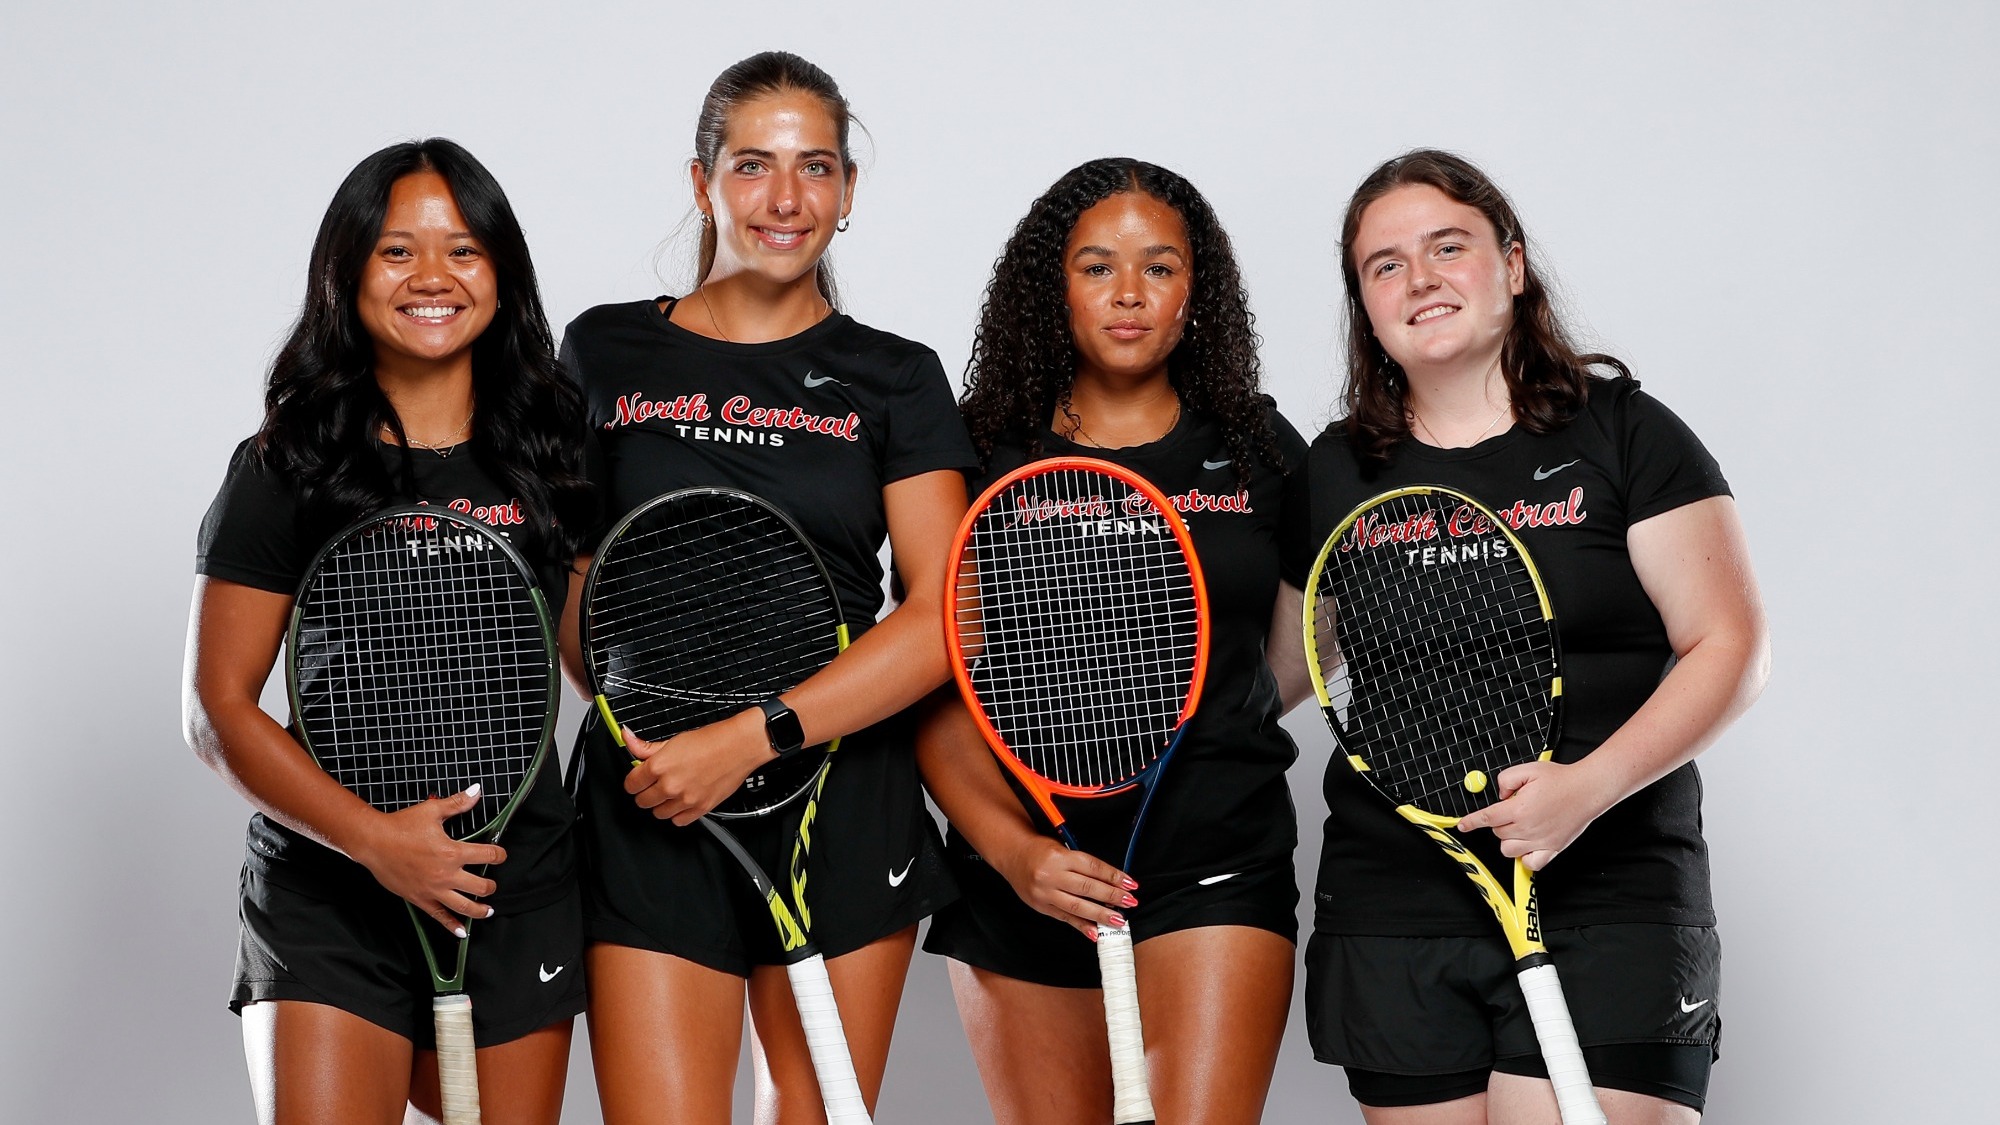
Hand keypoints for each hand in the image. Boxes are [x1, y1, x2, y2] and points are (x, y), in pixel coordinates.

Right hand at [351, 785, 505, 935]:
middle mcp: (445, 874)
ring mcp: (433, 889)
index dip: (499, 855)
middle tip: (491, 883)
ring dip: (480, 910)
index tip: (500, 855)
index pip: (488, 856)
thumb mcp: (432, 810)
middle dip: (491, 885)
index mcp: (452, 852)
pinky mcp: (420, 899)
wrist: (373, 841)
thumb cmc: (401, 826)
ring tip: (488, 910)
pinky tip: (461, 932)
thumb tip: (476, 792)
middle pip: (481, 887)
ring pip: (464, 907)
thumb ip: (457, 803)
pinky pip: (439, 916)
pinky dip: (452, 926)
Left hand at [622, 710, 772, 825]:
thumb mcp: (674, 740)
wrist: (739, 746)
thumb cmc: (711, 740)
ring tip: (670, 792)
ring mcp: (685, 799)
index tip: (639, 778)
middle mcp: (670, 785)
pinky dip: (678, 814)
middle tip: (655, 784)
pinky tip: (682, 801)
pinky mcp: (700, 808)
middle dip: (645, 793)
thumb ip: (646, 747)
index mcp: (659, 766)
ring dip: (661, 804)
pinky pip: (678, 821)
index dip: (634, 780)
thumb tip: (627, 739)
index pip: (631, 784)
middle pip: (642, 802)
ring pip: (658, 813)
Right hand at [989, 835, 1138, 940]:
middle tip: (1129, 902)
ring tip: (1118, 920)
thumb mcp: (1062, 848)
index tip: (1130, 883)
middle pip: (1087, 888)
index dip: (1113, 876)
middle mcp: (1051, 875)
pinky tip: (1094, 932)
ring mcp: (1045, 893)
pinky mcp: (1041, 906)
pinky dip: (1081, 926)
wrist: (1012, 854)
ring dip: (1101, 914)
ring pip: (1077, 906)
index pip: (1092, 867)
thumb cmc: (1041, 850)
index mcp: (1060, 856)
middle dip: (1111, 896)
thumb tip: (1110, 881)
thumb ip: (1083, 864)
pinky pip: (1065, 918)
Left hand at [1454, 760, 1617, 870]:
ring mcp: (1541, 841)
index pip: (1487, 818)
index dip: (1472, 822)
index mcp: (1519, 809)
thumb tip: (1500, 795)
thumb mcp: (1528, 769)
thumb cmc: (1561, 779)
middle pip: (1498, 833)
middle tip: (1514, 809)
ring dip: (1509, 839)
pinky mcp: (1553, 849)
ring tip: (1520, 826)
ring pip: (1509, 850)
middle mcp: (1528, 828)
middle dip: (1499, 822)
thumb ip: (1506, 779)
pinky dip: (1526, 857)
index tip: (1463, 826)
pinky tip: (1529, 844)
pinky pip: (1531, 863)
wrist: (1588, 789)